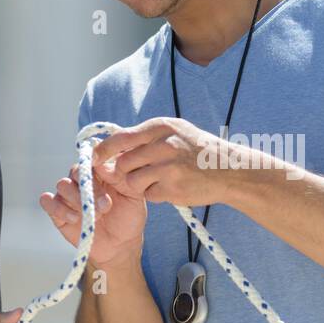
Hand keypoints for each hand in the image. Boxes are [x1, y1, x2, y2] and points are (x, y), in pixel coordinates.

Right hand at [39, 159, 146, 267]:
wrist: (121, 246)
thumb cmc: (129, 217)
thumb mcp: (134, 195)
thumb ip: (122, 177)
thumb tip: (104, 164)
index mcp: (101, 171)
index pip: (92, 157)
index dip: (94, 160)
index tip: (100, 168)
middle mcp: (83, 180)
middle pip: (76, 170)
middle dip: (90, 187)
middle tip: (105, 204)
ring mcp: (69, 195)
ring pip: (62, 185)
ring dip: (77, 200)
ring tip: (95, 216)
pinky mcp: (57, 211)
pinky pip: (47, 201)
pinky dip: (59, 208)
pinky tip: (74, 218)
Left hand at [92, 117, 234, 206]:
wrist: (229, 170)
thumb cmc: (198, 150)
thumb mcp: (174, 132)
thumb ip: (146, 137)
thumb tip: (112, 144)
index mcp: (160, 127)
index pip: (120, 139)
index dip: (103, 151)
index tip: (94, 159)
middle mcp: (163, 144)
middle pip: (122, 164)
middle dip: (124, 173)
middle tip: (137, 174)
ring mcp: (168, 167)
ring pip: (132, 182)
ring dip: (139, 185)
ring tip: (156, 180)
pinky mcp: (173, 188)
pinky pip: (148, 195)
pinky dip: (155, 195)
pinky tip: (170, 188)